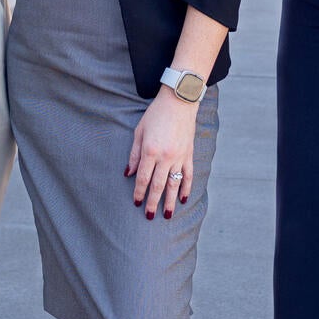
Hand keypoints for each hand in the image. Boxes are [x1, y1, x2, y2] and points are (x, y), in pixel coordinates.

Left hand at [127, 88, 198, 218]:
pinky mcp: (189, 154)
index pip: (143, 178)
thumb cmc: (155, 114)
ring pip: (174, 184)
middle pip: (158, 185)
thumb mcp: (139, 132)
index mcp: (150, 151)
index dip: (139, 192)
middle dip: (153, 202)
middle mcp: (165, 157)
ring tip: (168, 215)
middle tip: (149, 216)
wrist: (178, 102)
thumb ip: (134, 154)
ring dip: (171, 201)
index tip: (136, 203)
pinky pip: (188, 175)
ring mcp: (179, 157)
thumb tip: (128, 174)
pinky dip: (186, 188)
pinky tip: (184, 199)